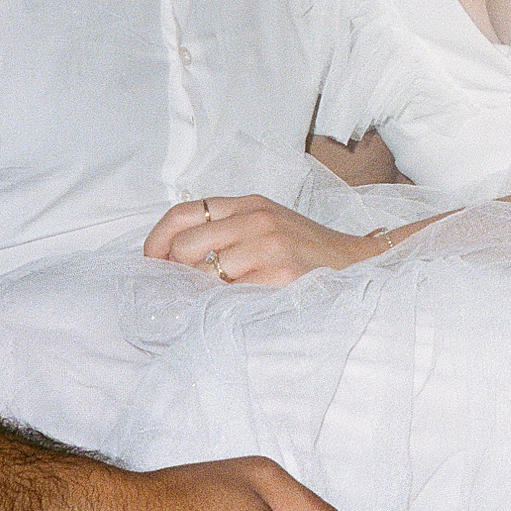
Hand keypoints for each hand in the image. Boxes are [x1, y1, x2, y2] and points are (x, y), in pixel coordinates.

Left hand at [145, 195, 387, 285]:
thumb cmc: (306, 249)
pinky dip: (227, 305)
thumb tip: (173, 258)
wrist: (357, 261)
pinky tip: (238, 307)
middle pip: (186, 246)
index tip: (154, 262)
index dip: (157, 240)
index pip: (182, 213)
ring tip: (216, 301)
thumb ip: (226, 230)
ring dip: (203, 293)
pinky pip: (232, 294)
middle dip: (179, 274)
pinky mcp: (281, 273)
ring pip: (205, 273)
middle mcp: (256, 218)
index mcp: (248, 203)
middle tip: (187, 291)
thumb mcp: (266, 224)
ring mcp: (269, 245)